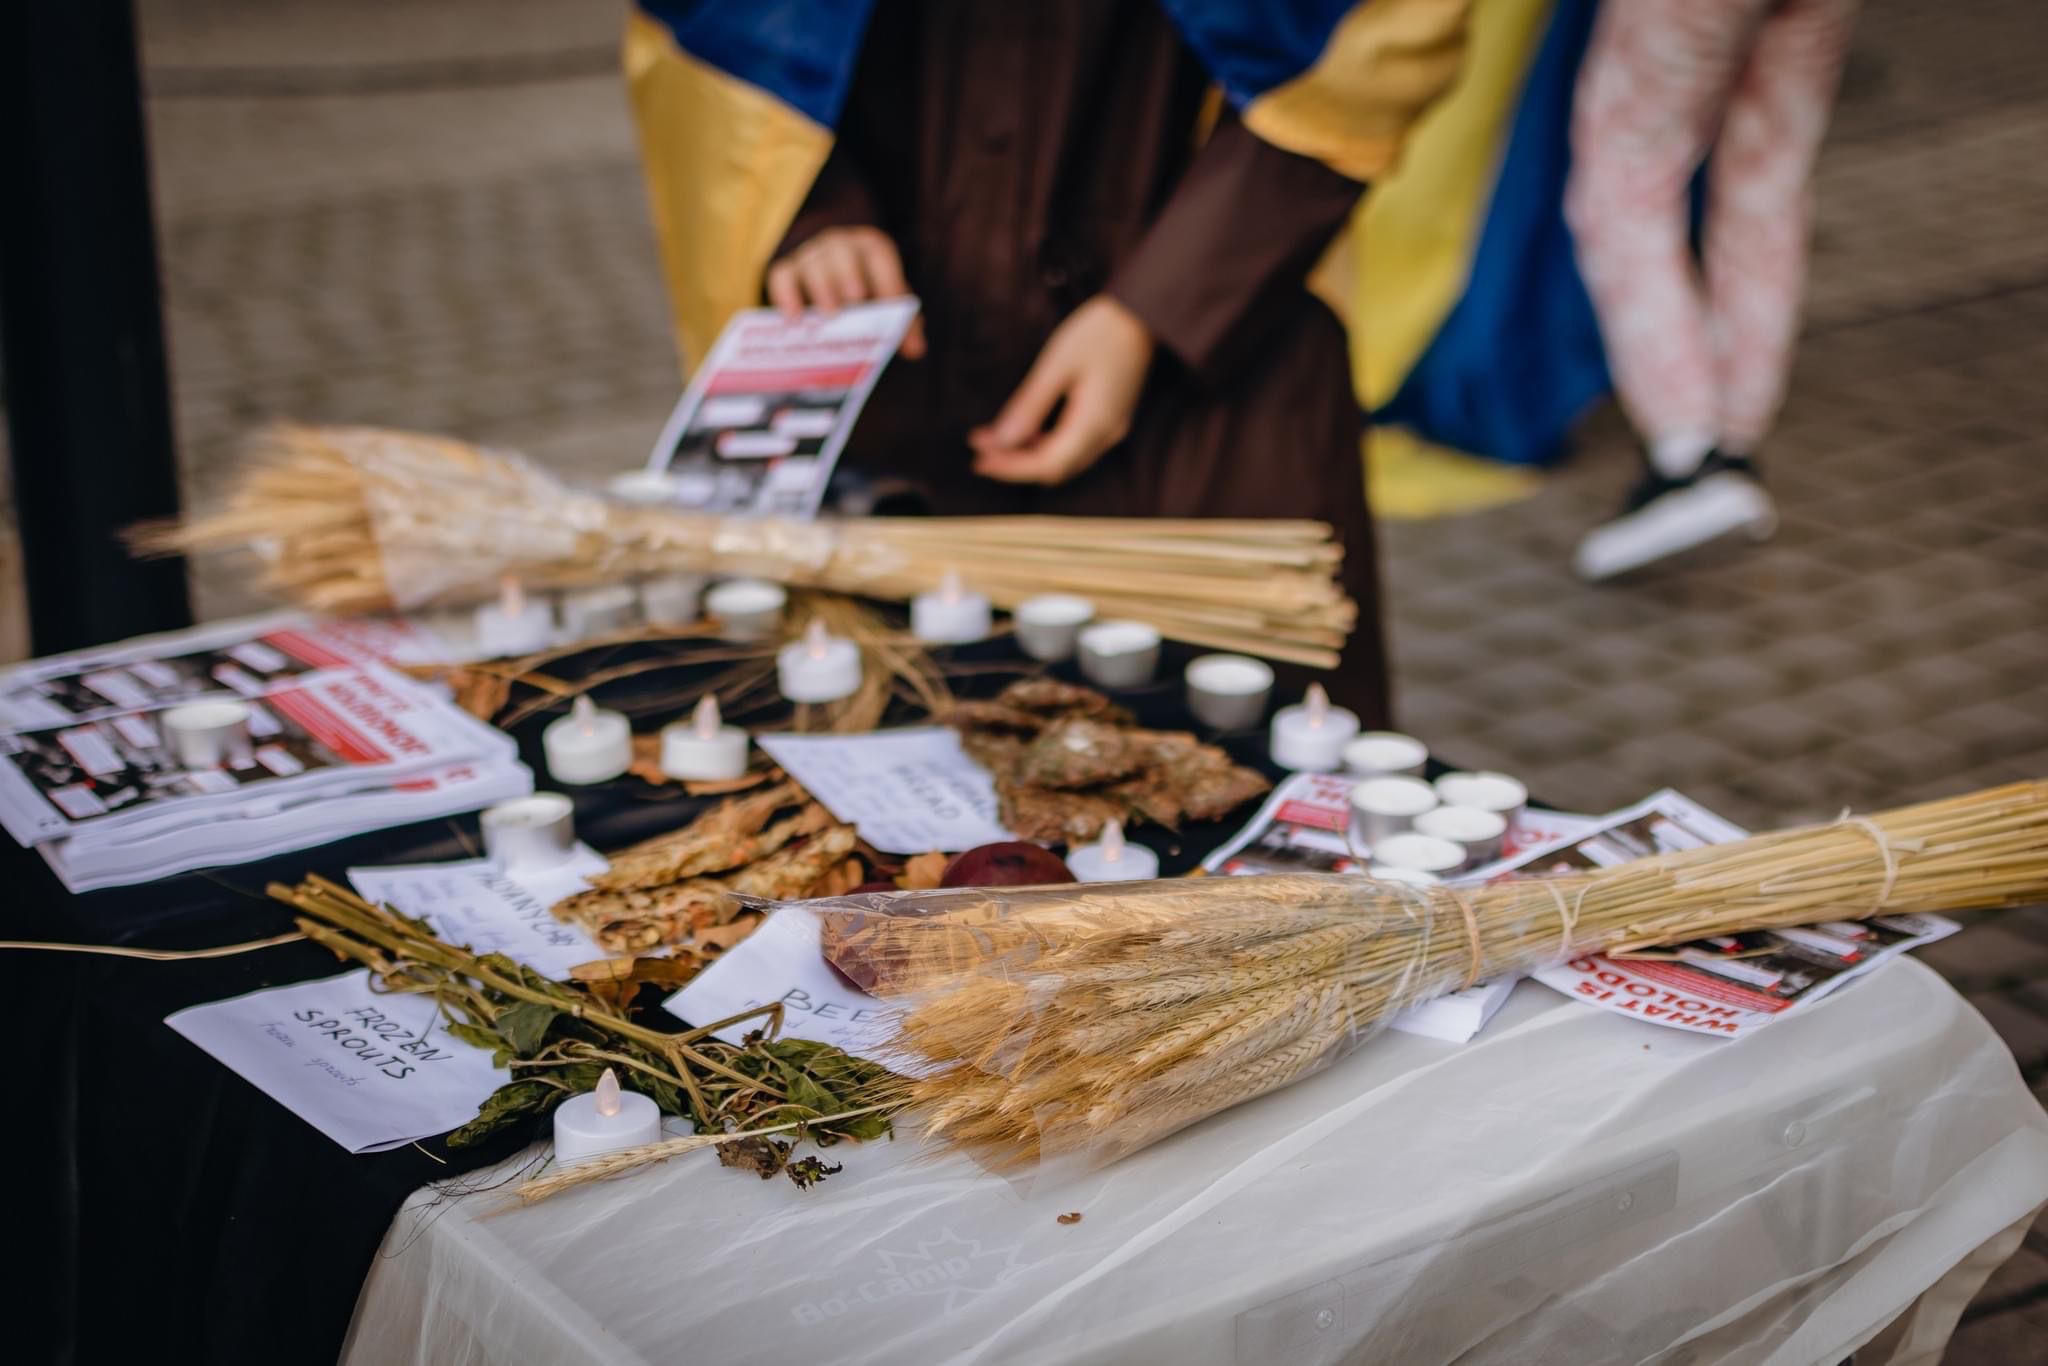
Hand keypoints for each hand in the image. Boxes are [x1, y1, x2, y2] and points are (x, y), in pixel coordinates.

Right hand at [766, 226, 925, 358]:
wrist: (832, 282)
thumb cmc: (868, 295)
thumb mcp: (889, 304)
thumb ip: (905, 324)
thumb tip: (916, 349)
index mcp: (870, 247)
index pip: (879, 254)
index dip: (885, 277)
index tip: (890, 304)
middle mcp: (839, 245)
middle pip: (841, 252)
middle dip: (847, 276)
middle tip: (853, 302)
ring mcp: (811, 255)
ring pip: (812, 264)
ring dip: (821, 289)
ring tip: (828, 316)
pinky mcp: (787, 270)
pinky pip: (782, 276)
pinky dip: (786, 296)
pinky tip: (793, 320)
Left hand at [969, 295, 1154, 485]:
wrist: (1141, 312)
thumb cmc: (1099, 331)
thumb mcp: (1057, 365)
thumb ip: (1030, 406)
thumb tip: (1002, 440)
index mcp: (1093, 423)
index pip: (1047, 464)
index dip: (1011, 467)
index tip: (980, 460)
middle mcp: (1106, 434)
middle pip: (1056, 468)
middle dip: (1016, 463)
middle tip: (980, 452)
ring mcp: (1112, 428)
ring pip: (1065, 460)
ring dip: (1029, 455)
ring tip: (994, 440)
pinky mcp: (1111, 418)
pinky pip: (1076, 445)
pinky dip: (1047, 444)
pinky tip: (1026, 430)